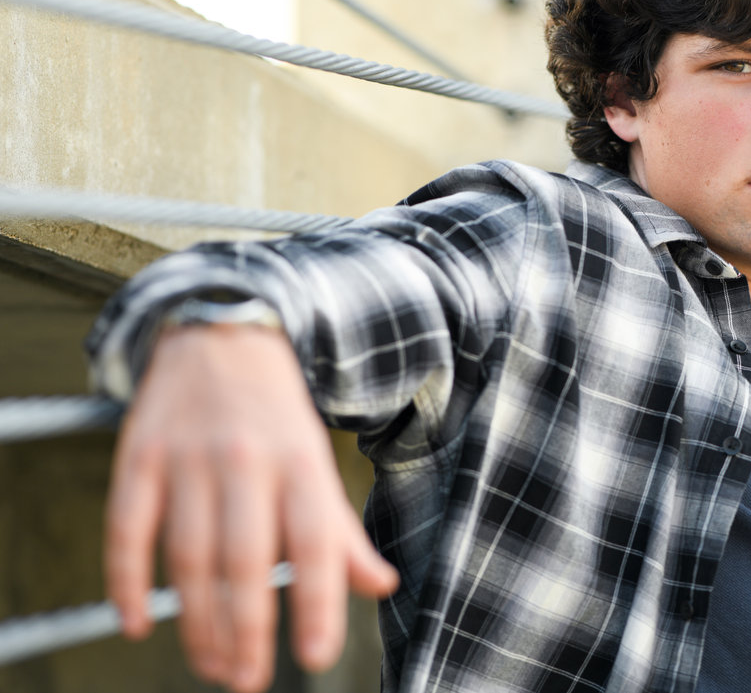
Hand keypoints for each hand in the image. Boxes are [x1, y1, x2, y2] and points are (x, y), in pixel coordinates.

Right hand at [104, 325, 398, 692]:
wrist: (223, 334)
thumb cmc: (276, 417)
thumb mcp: (319, 463)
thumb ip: (341, 531)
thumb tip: (381, 584)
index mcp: (302, 463)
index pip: (315, 543)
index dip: (317, 603)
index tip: (315, 657)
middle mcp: (248, 460)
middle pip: (244, 560)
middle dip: (246, 630)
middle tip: (247, 679)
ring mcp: (189, 457)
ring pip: (188, 554)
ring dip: (196, 621)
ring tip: (211, 664)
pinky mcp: (139, 455)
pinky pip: (127, 528)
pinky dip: (128, 581)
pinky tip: (137, 622)